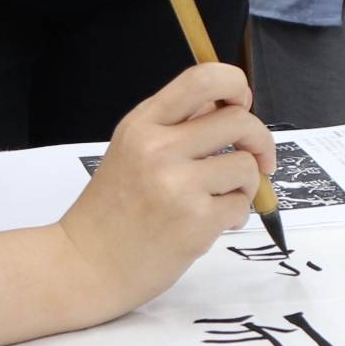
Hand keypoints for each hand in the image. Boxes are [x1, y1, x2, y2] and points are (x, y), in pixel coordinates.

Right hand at [56, 63, 275, 314]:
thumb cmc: (111, 211)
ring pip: (246, 166)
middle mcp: (159, 148)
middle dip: (259, 140)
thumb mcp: (130, 150)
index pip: (203, 79)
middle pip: (239, 120)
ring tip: (224, 200)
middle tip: (259, 158)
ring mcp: (178, 185)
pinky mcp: (195, 221)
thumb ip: (175, 125)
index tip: (243, 103)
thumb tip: (228, 105)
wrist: (84, 266)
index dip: (235, 84)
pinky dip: (235, 215)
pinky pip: (241, 206)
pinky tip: (210, 224)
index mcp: (143, 124)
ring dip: (247, 185)